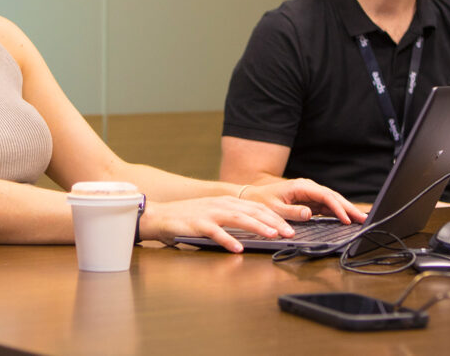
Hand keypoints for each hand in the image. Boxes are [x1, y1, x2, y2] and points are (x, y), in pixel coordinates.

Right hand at [138, 197, 296, 252]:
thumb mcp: (215, 213)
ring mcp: (209, 213)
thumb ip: (233, 218)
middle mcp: (221, 204)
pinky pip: (215, 232)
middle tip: (289, 233)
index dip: (275, 216)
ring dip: (257, 227)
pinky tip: (238, 248)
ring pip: (238, 218)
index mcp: (227, 201)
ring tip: (271, 236)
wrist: (160, 215)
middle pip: (252, 211)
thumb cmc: (189, 217)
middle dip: (273, 222)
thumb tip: (256, 228)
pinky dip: (228, 240)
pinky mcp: (197, 224)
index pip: (257, 207)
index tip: (289, 227)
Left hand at [241, 179, 366, 224]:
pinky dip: (338, 212)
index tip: (347, 218)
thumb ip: (292, 212)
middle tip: (363, 218)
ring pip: (332, 201)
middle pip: (333, 197)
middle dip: (348, 207)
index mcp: (301, 187)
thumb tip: (309, 214)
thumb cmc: (263, 202)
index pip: (325, 196)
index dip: (338, 207)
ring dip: (346, 210)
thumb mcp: (275, 208)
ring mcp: (310, 194)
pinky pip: (326, 206)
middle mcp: (308, 188)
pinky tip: (347, 218)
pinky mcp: (310, 201)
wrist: (253, 197)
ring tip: (360, 219)